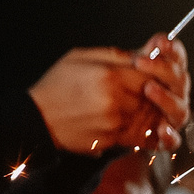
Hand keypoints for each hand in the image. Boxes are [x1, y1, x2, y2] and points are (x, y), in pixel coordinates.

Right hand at [29, 37, 191, 153]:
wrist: (37, 118)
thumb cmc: (56, 85)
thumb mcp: (82, 57)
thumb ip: (116, 55)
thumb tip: (143, 54)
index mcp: (110, 76)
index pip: (150, 72)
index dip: (156, 71)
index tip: (153, 71)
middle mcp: (116, 100)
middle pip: (153, 94)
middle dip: (155, 90)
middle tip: (151, 87)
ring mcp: (115, 123)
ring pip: (148, 114)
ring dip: (149, 109)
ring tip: (138, 102)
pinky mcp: (112, 139)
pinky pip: (138, 133)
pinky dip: (141, 126)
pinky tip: (132, 118)